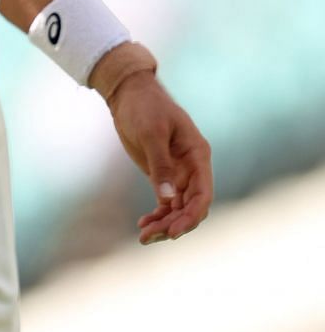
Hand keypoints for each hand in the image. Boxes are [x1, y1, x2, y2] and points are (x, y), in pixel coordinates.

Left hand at [96, 56, 212, 243]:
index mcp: (198, 156)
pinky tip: (143, 225)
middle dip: (174, 224)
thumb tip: (167, 198)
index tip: (173, 232)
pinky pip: (166, 203)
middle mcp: (193, 168)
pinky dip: (158, 215)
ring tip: (143, 236)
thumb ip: (160, 165)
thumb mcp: (151, 133)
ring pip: (178, 208)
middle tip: (149, 237)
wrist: (129, 94)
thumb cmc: (144, 107)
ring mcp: (179, 173)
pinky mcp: (163, 176)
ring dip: (164, 224)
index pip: (203, 194)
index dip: (191, 215)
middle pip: (191, 206)